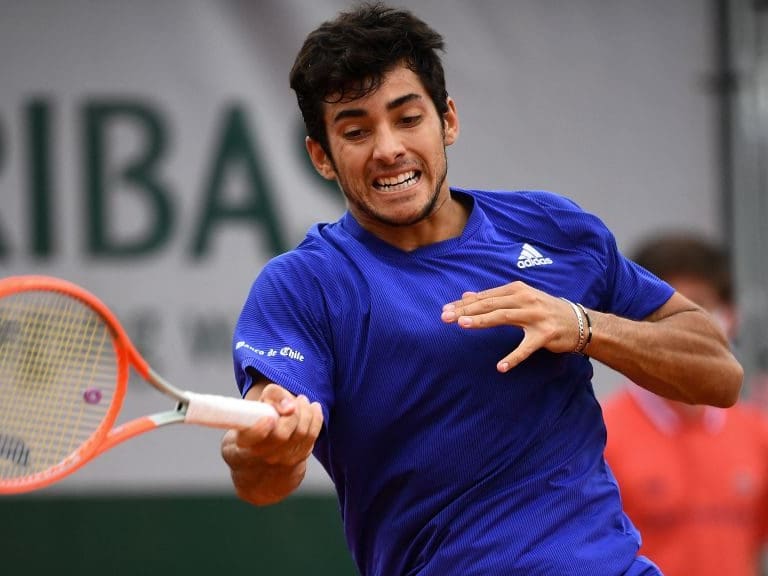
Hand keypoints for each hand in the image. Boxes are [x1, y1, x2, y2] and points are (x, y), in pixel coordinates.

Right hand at [221, 383, 323, 504]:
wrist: (261, 464)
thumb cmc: (254, 426)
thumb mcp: (250, 411)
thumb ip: (269, 398)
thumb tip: (290, 406)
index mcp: (242, 443)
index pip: (250, 439)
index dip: (260, 430)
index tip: (270, 418)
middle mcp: (261, 456)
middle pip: (281, 435)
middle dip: (293, 413)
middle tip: (296, 398)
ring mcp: (281, 460)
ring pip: (301, 434)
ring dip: (306, 412)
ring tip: (302, 400)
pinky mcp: (299, 458)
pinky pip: (312, 437)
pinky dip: (316, 418)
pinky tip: (313, 408)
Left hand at [441, 280, 580, 371]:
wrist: (579, 321)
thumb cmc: (544, 310)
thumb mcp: (520, 299)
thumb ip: (493, 298)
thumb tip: (466, 295)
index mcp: (517, 290)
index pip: (485, 296)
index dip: (464, 303)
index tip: (445, 310)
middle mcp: (525, 299)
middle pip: (490, 304)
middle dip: (466, 310)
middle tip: (445, 317)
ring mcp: (536, 316)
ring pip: (504, 317)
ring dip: (482, 321)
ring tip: (462, 325)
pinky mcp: (546, 335)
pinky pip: (526, 348)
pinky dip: (513, 358)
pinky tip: (500, 366)